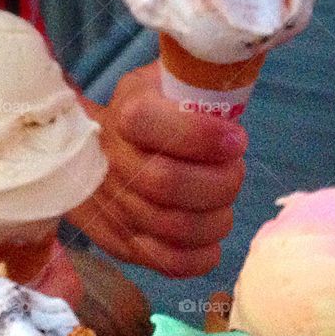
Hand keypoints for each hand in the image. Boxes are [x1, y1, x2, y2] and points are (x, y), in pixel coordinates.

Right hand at [70, 62, 246, 277]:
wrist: (92, 152)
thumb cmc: (151, 113)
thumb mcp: (166, 82)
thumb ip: (199, 80)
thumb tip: (243, 72)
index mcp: (128, 115)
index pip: (156, 126)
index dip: (203, 137)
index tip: (236, 139)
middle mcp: (114, 163)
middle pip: (168, 184)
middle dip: (220, 182)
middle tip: (234, 172)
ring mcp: (116, 207)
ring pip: (174, 228)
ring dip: (216, 219)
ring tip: (223, 203)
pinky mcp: (122, 244)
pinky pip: (168, 263)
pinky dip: (202, 256)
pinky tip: (211, 239)